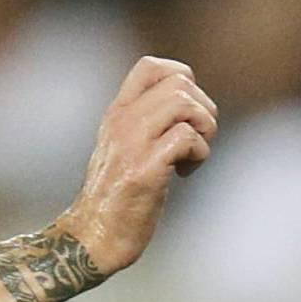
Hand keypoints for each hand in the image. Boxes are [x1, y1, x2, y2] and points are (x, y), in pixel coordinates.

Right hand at [58, 56, 219, 277]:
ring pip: (185, 104)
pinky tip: (185, 173)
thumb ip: (148, 126)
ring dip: (205, 131)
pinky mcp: (144, 170)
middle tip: (198, 142)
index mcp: (118, 112)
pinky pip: (185, 139)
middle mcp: (123, 120)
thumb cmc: (118, 198)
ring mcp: (132, 143)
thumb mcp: (127, 149)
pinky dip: (199, 155)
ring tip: (193, 157)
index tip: (189, 115)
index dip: (185, 80)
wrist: (95, 235)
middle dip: (205, 110)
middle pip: (180, 82)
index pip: (151, 66)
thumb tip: (188, 112)